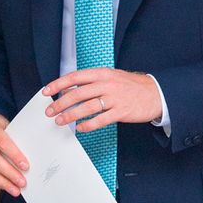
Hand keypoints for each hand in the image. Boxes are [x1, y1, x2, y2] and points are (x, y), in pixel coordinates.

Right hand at [0, 112, 28, 195]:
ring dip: (3, 182)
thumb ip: (13, 139)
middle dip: (10, 173)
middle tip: (22, 183)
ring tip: (15, 190)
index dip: (14, 155)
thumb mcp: (4, 126)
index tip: (26, 166)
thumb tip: (28, 158)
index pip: (3, 143)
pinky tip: (4, 186)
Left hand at [42, 68, 161, 131]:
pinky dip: (88, 124)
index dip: (58, 84)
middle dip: (60, 103)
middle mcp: (107, 84)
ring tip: (60, 121)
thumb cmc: (131, 86)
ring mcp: (114, 98)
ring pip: (87, 107)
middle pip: (77, 94)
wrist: (156, 93)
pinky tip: (80, 128)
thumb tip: (70, 90)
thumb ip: (92, 82)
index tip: (46, 91)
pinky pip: (101, 120)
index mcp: (102, 73)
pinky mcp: (121, 111)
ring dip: (70, 115)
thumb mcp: (111, 77)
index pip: (75, 77)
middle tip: (50, 111)